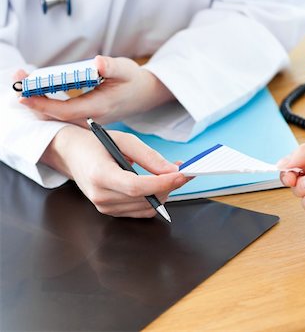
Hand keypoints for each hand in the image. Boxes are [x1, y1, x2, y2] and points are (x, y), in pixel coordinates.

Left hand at [17, 55, 174, 125]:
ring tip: (22, 80)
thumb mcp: (126, 70)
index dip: (42, 105)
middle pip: (55, 113)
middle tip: (17, 78)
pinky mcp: (86, 114)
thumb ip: (112, 67)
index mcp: (99, 106)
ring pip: (57, 113)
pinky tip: (37, 89)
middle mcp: (91, 116)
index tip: (23, 95)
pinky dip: (46, 101)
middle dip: (33, 98)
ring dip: (38, 98)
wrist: (145, 94)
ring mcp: (87, 117)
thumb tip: (98, 63)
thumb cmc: (134, 81)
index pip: (65, 110)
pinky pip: (62, 111)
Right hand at [41, 125, 188, 217]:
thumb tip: (172, 170)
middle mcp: (100, 195)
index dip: (161, 183)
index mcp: (99, 175)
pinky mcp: (110, 211)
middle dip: (168, 186)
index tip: (181, 175)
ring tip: (171, 175)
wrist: (73, 154)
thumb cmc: (96, 144)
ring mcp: (104, 207)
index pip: (136, 187)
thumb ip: (149, 156)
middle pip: (143, 199)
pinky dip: (154, 200)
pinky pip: (140, 211)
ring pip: (145, 207)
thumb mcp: (124, 140)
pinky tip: (158, 185)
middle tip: (183, 171)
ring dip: (163, 193)